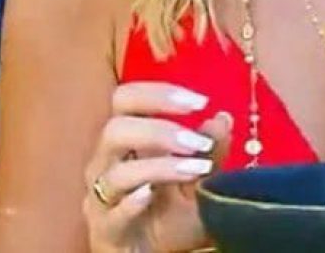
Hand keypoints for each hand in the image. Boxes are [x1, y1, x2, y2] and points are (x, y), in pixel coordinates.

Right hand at [83, 82, 231, 252]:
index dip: (156, 94)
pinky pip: (111, 214)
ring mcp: (101, 198)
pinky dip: (130, 203)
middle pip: (115, 130)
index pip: (126, 101)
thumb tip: (223, 117)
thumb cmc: (168, 219)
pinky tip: (150, 196)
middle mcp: (105, 164)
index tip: (198, 101)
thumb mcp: (197, 184)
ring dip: (157, 168)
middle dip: (158, 130)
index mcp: (123, 142)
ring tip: (195, 170)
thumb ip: (208, 152)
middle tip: (197, 141)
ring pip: (116, 173)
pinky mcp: (103, 231)